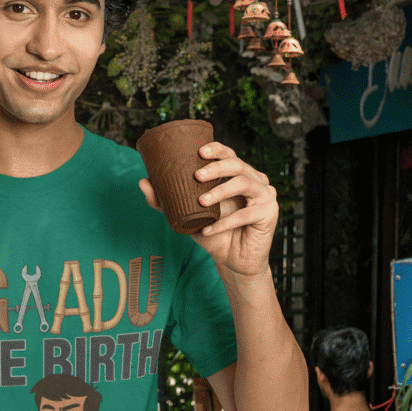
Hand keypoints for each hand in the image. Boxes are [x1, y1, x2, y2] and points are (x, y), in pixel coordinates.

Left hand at [139, 142, 277, 278]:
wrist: (232, 261)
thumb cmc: (212, 233)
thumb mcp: (185, 215)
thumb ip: (165, 200)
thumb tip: (142, 182)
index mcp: (237, 175)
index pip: (229, 154)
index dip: (216, 149)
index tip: (198, 151)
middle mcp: (254, 180)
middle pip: (238, 164)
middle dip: (216, 167)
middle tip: (196, 175)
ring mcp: (265, 195)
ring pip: (244, 184)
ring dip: (221, 191)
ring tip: (201, 202)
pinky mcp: (269, 213)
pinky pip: (245, 214)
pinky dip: (225, 223)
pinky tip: (208, 230)